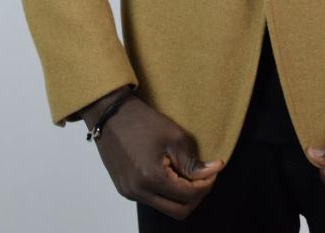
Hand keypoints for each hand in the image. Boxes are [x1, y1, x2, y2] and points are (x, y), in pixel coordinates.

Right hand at [84, 94, 225, 219]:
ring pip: (165, 207)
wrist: (110, 114)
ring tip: (188, 173)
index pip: (188, 195)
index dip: (206, 184)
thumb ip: (192, 161)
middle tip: (204, 177)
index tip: (214, 169)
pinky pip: (152, 200)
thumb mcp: (173, 136)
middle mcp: (138, 192)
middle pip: (178, 211)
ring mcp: (129, 192)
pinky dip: (166, 192)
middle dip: (196, 196)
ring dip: (181, 196)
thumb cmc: (141, 120)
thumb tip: (212, 171)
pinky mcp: (124, 189)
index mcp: (151, 178)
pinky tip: (171, 172)